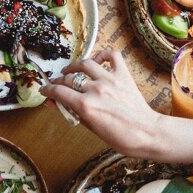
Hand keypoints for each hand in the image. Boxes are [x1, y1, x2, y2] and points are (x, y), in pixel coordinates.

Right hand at [40, 50, 167, 156]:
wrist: (148, 133)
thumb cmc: (121, 137)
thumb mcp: (91, 128)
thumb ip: (73, 113)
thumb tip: (56, 104)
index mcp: (85, 105)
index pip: (58, 92)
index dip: (48, 90)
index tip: (44, 90)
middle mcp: (96, 89)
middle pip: (68, 79)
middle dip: (58, 81)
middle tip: (56, 85)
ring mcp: (110, 79)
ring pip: (85, 64)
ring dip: (74, 66)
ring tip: (70, 70)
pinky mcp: (123, 75)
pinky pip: (111, 55)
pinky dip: (102, 55)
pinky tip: (97, 61)